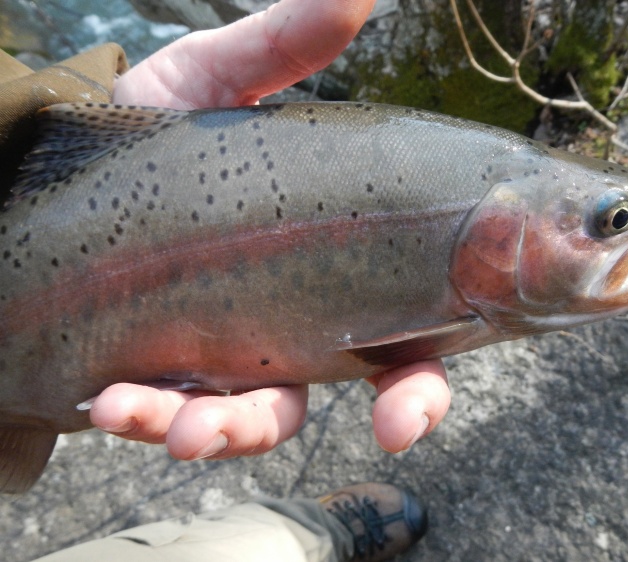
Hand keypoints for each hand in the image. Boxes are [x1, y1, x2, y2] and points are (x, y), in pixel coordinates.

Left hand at [92, 0, 451, 459]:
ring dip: (232, 434)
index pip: (402, 329)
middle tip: (397, 432)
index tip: (426, 398)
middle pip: (363, 388)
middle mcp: (290, 321)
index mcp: (326, 266)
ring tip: (191, 430)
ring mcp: (223, 357)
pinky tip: (114, 400)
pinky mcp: (157, 375)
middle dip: (394, 415)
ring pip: (257, 420)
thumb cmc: (147, 142)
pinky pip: (166, 415)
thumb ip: (283, 48)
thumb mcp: (213, 83)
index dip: (424, 376)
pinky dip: (146, 418)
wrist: (48, 184)